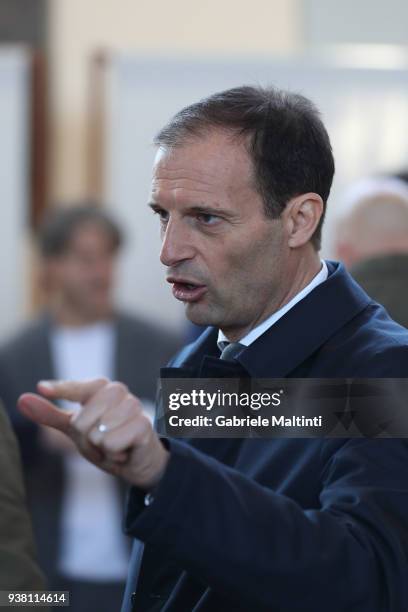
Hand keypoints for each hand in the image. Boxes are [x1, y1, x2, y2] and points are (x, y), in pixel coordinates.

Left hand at [18, 379, 168, 489]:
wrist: (137, 460)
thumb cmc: (107, 439)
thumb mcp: (75, 429)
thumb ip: (51, 414)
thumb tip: (22, 399)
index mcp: (99, 388)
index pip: (76, 388)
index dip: (60, 390)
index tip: (42, 388)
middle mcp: (117, 391)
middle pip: (81, 421)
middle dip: (86, 439)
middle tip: (101, 441)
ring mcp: (132, 405)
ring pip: (97, 434)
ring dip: (102, 448)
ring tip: (114, 445)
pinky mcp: (144, 424)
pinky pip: (112, 443)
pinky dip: (114, 454)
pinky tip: (125, 450)